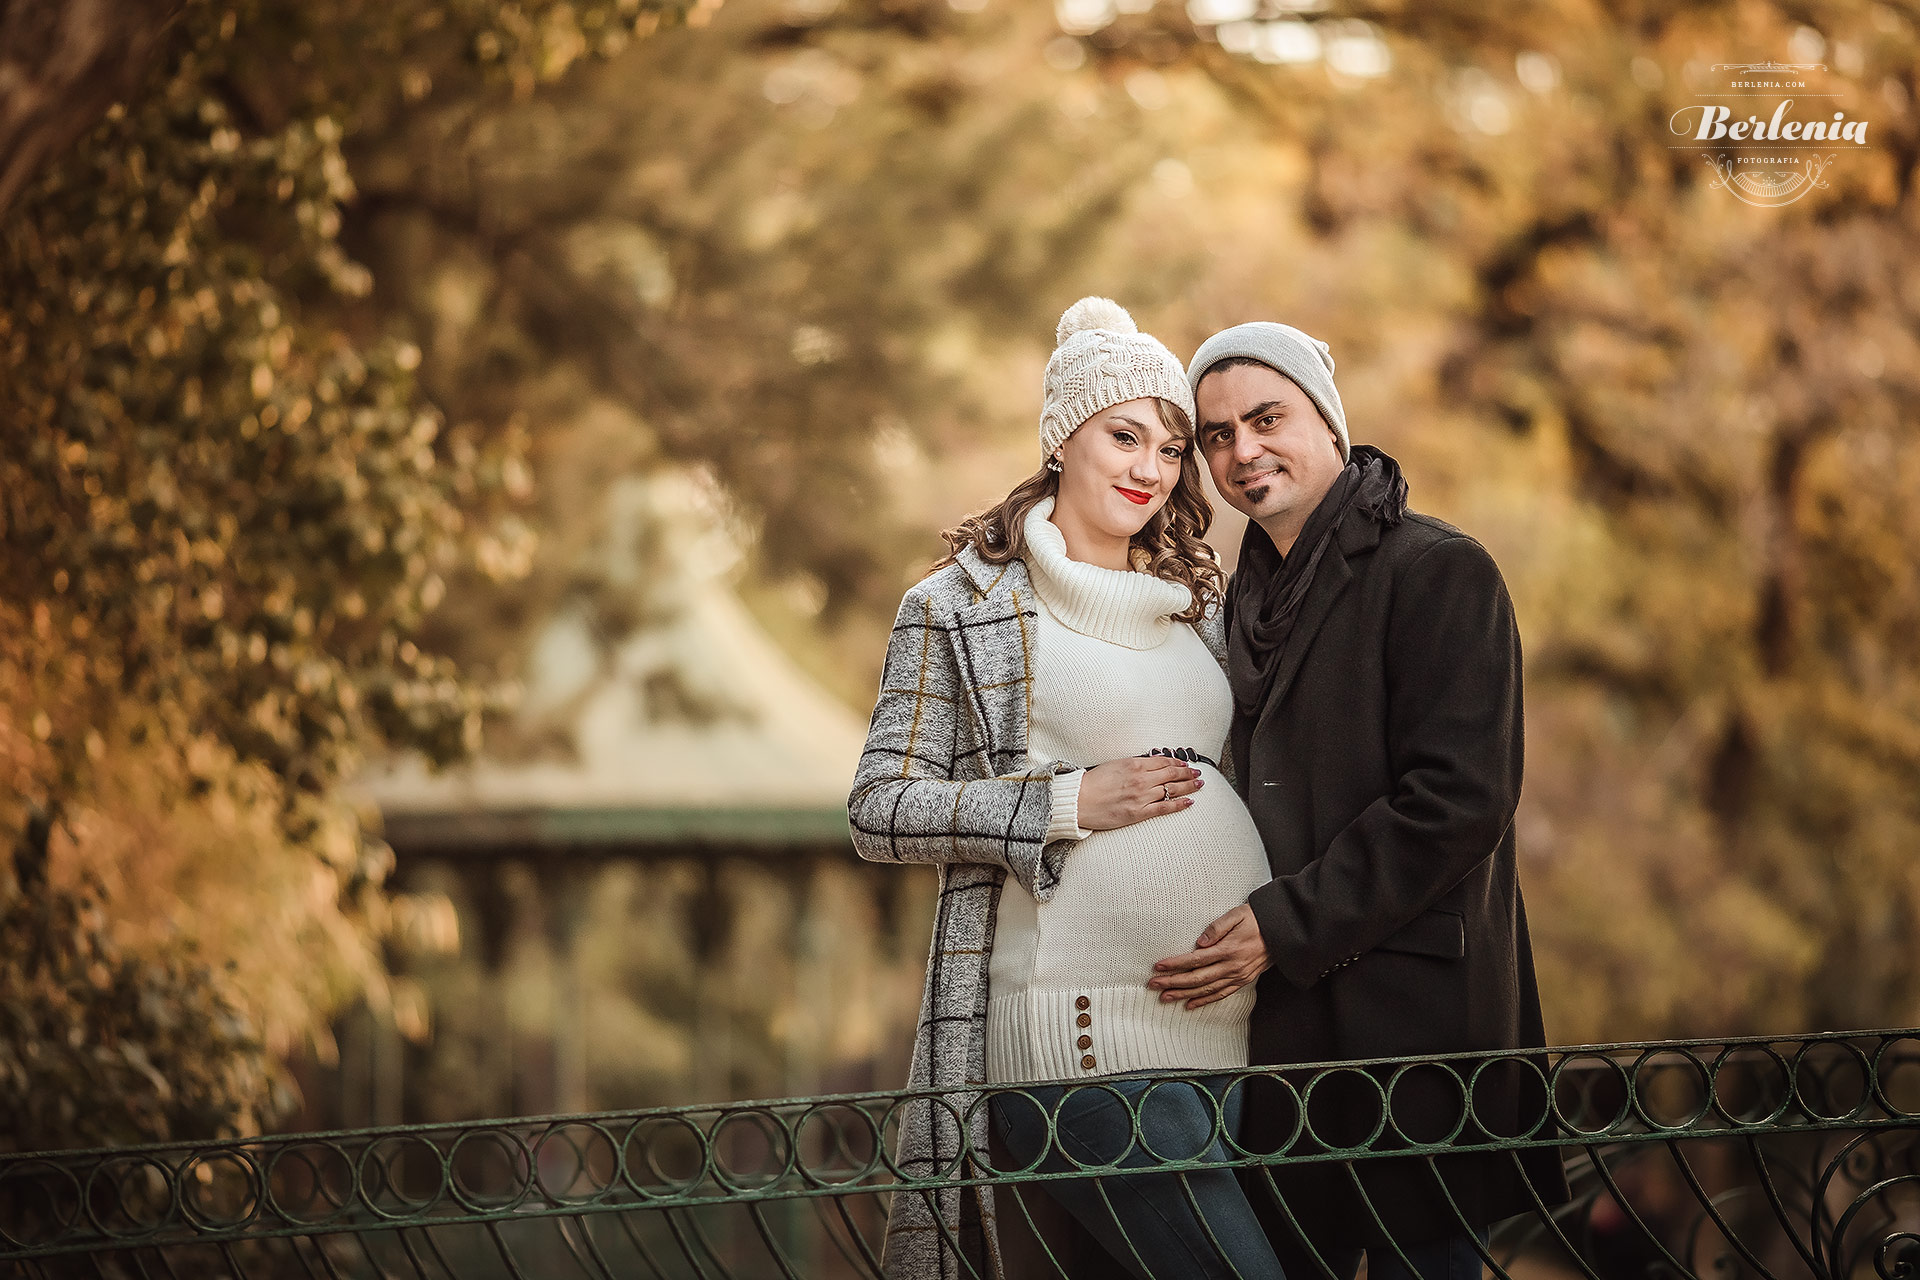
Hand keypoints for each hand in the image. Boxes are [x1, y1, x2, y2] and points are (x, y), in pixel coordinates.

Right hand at [1076, 756, 1202, 830]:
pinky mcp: (1139, 812)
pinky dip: (1179, 804)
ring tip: (1199, 784)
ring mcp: (1141, 796)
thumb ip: (1135, 763)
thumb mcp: (1115, 765)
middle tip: (1197, 773)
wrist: (1078, 801)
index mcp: (1134, 765)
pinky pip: (1165, 808)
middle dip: (1187, 773)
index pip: (1163, 761)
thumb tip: (1153, 762)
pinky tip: (1189, 801)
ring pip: (1172, 789)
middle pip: (1172, 774)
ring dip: (1188, 786)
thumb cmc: (1093, 783)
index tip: (1185, 763)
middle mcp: (1141, 779)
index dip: (1177, 762)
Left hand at [1148, 904, 1270, 1008]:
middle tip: (1153, 984)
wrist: (1282, 932)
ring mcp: (1238, 976)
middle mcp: (1232, 966)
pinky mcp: (1243, 980)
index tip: (1158, 966)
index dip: (1175, 964)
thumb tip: (1199, 943)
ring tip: (1165, 997)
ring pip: (1207, 990)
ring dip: (1184, 994)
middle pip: (1197, 978)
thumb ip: (1217, 927)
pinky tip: (1190, 1004)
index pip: (1195, 960)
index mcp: (1228, 949)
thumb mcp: (1236, 915)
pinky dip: (1204, 1001)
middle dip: (1173, 982)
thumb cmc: (1256, 919)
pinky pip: (1221, 994)